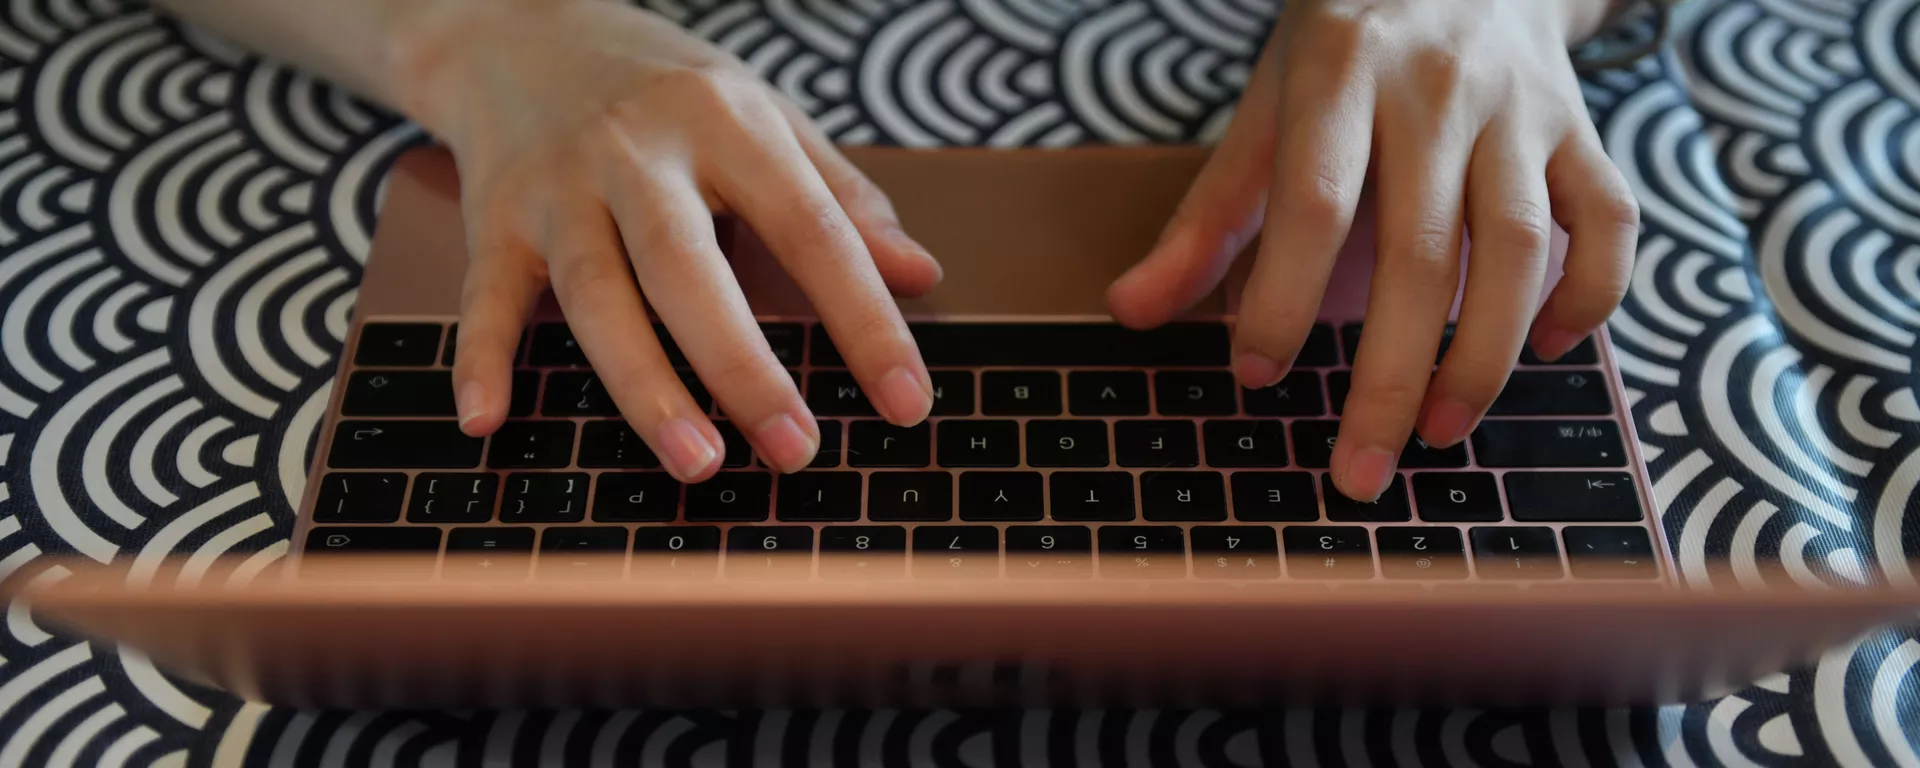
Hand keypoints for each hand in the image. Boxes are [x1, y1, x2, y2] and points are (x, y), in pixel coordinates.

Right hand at [402, 0, 940, 481]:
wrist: (519, 29)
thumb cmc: (669, 90)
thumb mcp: (767, 116)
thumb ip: (843, 197)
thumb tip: (921, 276)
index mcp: (726, 122)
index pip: (810, 227)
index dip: (865, 318)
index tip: (907, 402)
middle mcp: (637, 153)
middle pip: (688, 268)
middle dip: (743, 366)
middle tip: (795, 450)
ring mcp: (558, 188)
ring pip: (597, 295)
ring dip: (645, 384)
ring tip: (698, 461)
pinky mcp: (494, 220)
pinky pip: (485, 296)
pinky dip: (480, 359)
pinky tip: (488, 421)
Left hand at [1107, 0, 1638, 499]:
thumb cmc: (1343, 50)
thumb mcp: (1263, 108)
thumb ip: (1205, 215)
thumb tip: (1129, 312)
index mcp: (1340, 73)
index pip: (1314, 202)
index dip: (1284, 297)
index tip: (1254, 376)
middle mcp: (1439, 89)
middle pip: (1422, 253)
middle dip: (1389, 379)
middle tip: (1358, 472)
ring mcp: (1523, 110)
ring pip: (1523, 250)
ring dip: (1485, 359)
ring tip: (1438, 435)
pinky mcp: (1583, 130)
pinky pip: (1609, 223)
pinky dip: (1590, 297)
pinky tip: (1548, 350)